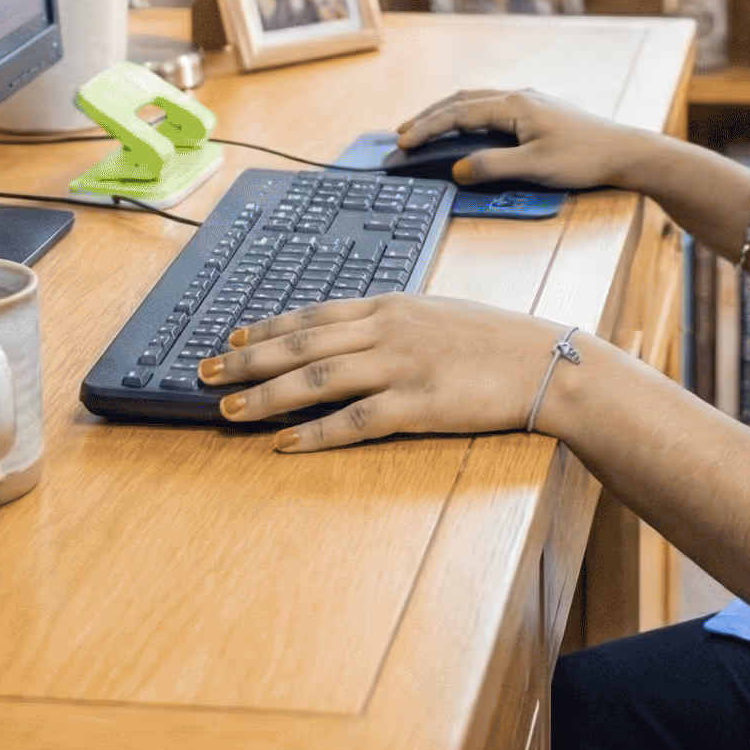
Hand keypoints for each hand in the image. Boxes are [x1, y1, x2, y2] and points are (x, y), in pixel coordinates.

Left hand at [200, 295, 578, 452]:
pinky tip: (284, 444)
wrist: (546, 363)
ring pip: (316, 379)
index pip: (313, 314)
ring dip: (266, 397)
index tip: (232, 337)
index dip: (267, 327)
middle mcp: (386, 330)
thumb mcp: (436, 314)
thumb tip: (353, 332)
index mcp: (390, 305)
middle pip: (301, 343)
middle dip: (246, 360)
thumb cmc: (494, 340)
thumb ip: (392, 322)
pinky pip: (354, 421)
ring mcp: (400, 367)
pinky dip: (315, 433)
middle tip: (204, 372)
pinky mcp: (416, 405)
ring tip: (228, 411)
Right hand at [394, 88, 654, 191]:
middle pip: (462, 100)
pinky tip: (467, 128)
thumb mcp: (535, 167)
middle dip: (429, 116)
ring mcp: (529, 102)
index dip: (427, 128)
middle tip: (402, 133)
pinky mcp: (538, 112)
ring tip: (425, 129)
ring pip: (477, 102)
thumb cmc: (584, 158)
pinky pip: (492, 108)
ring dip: (448, 114)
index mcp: (513, 105)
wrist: (625, 151)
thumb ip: (493, 167)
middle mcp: (518, 97)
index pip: (457, 113)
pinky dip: (469, 117)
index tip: (402, 143)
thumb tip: (457, 169)